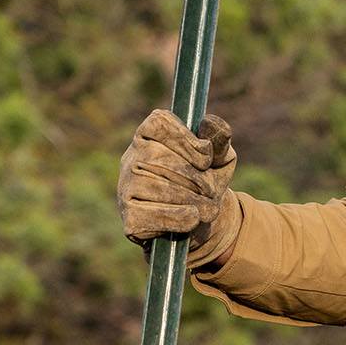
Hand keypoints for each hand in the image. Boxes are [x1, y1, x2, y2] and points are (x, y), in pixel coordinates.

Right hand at [116, 109, 242, 260]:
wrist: (200, 221)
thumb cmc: (206, 181)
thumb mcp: (220, 160)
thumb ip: (219, 142)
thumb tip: (211, 124)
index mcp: (150, 135)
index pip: (158, 123)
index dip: (185, 140)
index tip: (206, 159)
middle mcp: (131, 158)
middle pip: (159, 157)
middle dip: (195, 177)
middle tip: (213, 191)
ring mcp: (126, 188)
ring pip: (156, 187)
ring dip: (191, 199)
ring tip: (209, 208)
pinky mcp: (129, 217)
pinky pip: (151, 215)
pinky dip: (178, 218)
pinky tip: (193, 218)